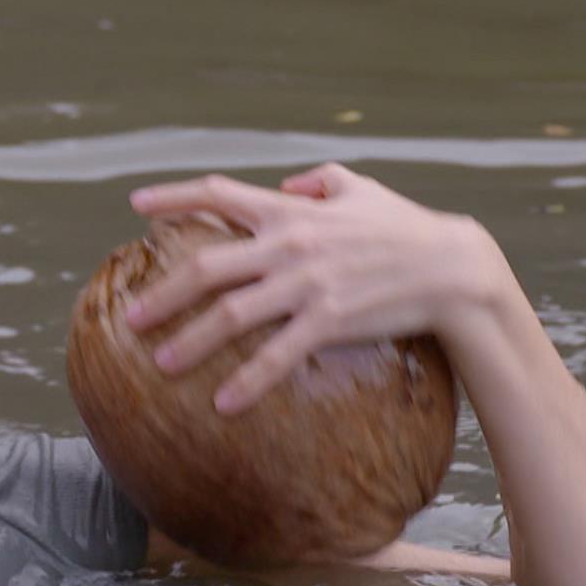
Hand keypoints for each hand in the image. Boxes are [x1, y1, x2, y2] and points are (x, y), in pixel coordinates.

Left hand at [122, 163, 499, 414]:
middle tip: (130, 319)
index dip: (173, 197)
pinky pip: (278, 355)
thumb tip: (286, 185)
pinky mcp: (329, 320)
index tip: (136, 205)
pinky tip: (223, 405)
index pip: (218, 194)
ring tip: (160, 365)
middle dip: (163, 294)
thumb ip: (318, 180)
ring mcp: (306, 284)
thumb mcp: (359, 188)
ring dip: (190, 341)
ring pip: (231, 314)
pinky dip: (249, 381)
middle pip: (207, 267)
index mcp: (290, 210)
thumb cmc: (405, 227)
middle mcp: (289, 245)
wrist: (455, 269)